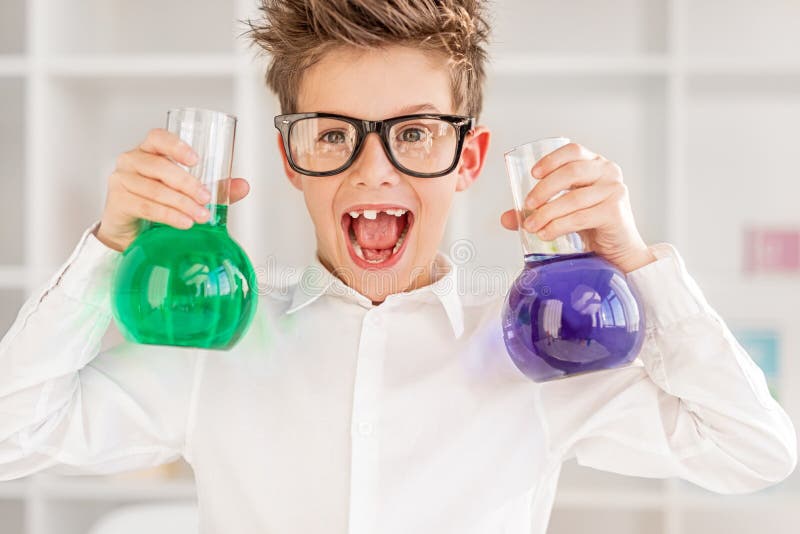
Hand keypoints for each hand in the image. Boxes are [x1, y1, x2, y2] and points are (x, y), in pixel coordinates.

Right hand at [96, 128, 250, 251]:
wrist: (131, 230)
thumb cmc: (158, 202)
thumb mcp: (186, 192)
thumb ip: (215, 186)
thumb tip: (243, 185)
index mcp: (149, 151)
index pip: (158, 137)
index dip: (176, 145)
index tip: (195, 159)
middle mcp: (132, 161)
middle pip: (159, 166)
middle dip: (187, 183)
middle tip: (206, 197)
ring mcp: (122, 180)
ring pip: (155, 189)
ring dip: (182, 203)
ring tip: (201, 215)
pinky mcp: (118, 201)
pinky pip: (146, 207)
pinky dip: (168, 215)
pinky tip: (184, 222)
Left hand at [500, 142, 655, 273]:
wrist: (619, 251)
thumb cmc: (592, 226)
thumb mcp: (564, 212)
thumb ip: (537, 210)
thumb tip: (506, 218)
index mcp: (595, 164)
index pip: (573, 151)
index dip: (551, 160)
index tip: (533, 174)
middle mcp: (608, 172)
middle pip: (571, 172)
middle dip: (544, 189)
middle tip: (527, 205)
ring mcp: (614, 191)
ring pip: (573, 198)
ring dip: (547, 213)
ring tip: (531, 226)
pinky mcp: (615, 212)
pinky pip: (580, 217)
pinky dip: (558, 226)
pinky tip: (545, 234)